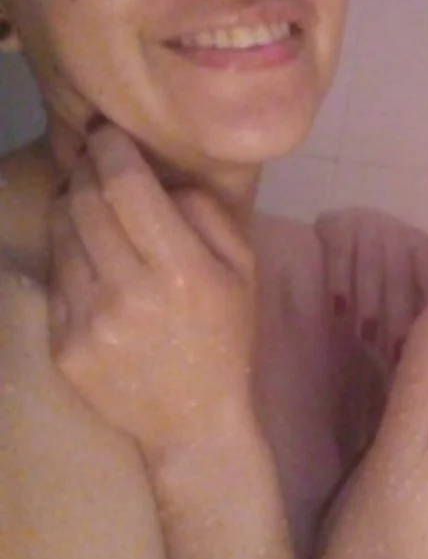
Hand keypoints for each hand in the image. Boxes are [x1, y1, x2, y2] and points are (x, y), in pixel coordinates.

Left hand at [48, 125, 257, 467]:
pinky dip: (67, 254)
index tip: (108, 134)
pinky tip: (89, 256)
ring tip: (87, 204)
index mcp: (180, 270)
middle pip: (84, 202)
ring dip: (70, 207)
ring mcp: (89, 321)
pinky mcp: (63, 345)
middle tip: (95, 161)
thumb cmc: (226, 340)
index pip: (127, 186)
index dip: (111, 149)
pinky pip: (54, 276)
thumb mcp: (243, 272)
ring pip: (60, 234)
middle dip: (86, 171)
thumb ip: (207, 215)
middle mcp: (128, 291)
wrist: (193, 425)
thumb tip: (162, 180)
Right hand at [315, 207, 427, 365]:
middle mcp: (396, 231)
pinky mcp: (337, 223)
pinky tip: (338, 308)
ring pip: (371, 266)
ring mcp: (367, 223)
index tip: (419, 349)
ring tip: (365, 336)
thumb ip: (417, 305)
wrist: (344, 225)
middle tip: (392, 353)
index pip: (427, 280)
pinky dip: (339, 281)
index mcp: (419, 244)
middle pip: (400, 277)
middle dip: (397, 316)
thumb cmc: (381, 265)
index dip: (425, 315)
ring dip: (369, 302)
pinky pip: (340, 253)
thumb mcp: (403, 279)